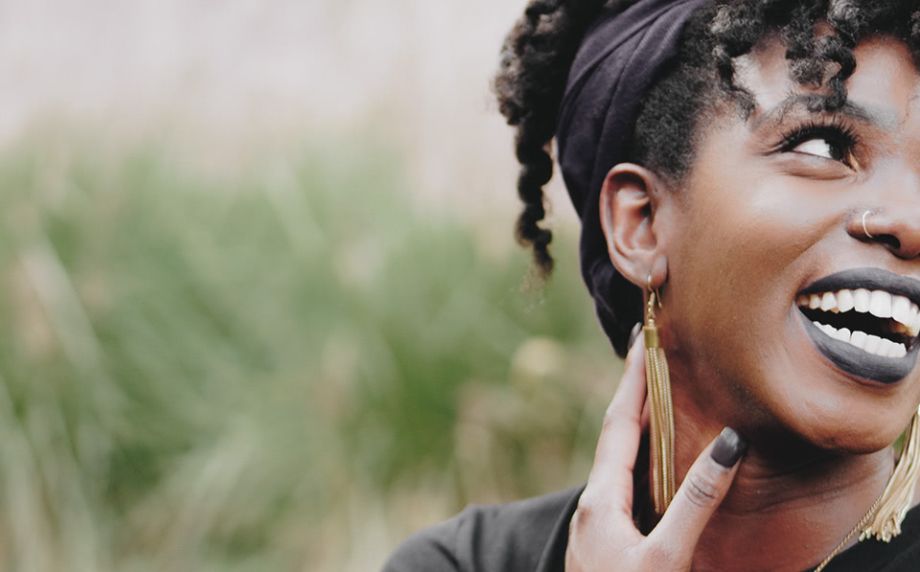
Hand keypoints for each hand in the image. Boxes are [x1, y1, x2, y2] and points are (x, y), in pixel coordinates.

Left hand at [565, 334, 746, 570]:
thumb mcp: (667, 557)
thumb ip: (696, 502)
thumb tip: (727, 443)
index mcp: (600, 501)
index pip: (618, 425)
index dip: (633, 383)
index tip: (643, 342)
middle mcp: (594, 505)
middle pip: (614, 436)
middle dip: (633, 395)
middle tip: (651, 357)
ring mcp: (598, 524)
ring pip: (617, 461)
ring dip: (636, 426)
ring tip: (656, 396)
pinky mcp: (608, 540)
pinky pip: (623, 484)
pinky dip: (640, 459)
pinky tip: (654, 463)